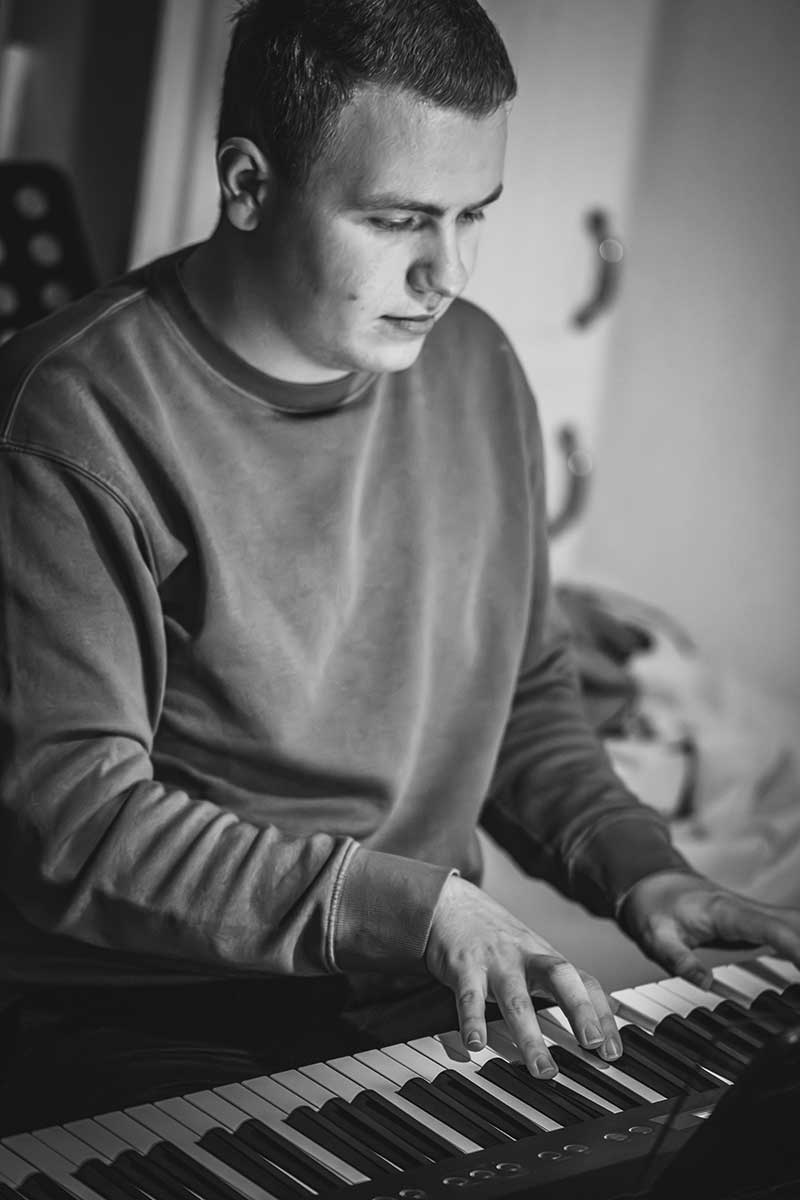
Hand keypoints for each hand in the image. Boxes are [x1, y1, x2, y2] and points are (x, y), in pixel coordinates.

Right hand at [425, 874, 620, 1076]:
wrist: (450, 902)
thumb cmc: (493, 937)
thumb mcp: (528, 956)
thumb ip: (551, 987)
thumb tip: (585, 1026)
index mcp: (544, 957)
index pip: (584, 982)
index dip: (602, 1015)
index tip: (613, 1051)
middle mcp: (525, 957)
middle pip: (560, 978)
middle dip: (580, 1011)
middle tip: (593, 1045)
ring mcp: (495, 961)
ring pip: (517, 998)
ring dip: (531, 1036)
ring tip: (541, 1069)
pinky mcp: (463, 965)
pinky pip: (469, 996)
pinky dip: (474, 1021)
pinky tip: (475, 1044)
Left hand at [621, 870, 799, 987]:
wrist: (652, 884)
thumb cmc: (654, 907)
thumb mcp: (654, 935)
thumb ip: (678, 959)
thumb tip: (706, 983)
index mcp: (728, 911)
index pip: (774, 929)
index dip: (799, 948)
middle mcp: (751, 911)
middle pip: (798, 926)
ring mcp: (759, 918)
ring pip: (799, 928)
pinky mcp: (762, 926)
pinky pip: (795, 936)